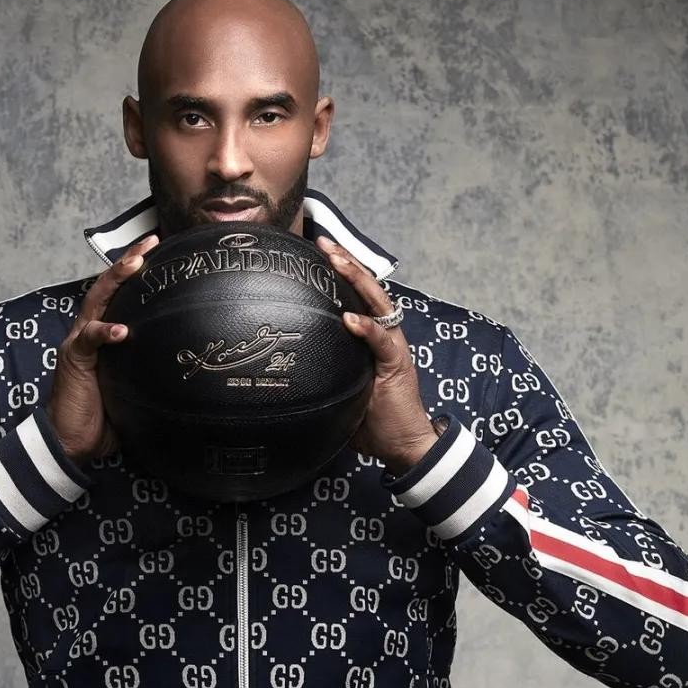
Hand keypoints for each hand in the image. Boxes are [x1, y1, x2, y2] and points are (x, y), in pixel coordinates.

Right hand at [46, 232, 159, 465]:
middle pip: (106, 286)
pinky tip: (121, 330)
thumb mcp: (134, 386)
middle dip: (127, 261)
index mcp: (102, 335)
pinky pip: (88, 340)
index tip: (159, 252)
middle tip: (150, 242)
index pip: (119, 296)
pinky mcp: (74, 360)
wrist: (72, 441)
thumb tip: (192, 370)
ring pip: (96, 301)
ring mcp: (79, 343)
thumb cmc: (104, 416)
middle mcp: (88, 332)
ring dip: (115, 279)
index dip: (134, 273)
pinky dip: (104, 332)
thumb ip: (151, 370)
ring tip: (135, 264)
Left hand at [316, 235, 440, 471]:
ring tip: (338, 261)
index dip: (340, 274)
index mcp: (372, 338)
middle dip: (346, 263)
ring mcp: (393, 347)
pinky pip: (382, 341)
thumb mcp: (340, 390)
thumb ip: (322, 374)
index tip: (316, 254)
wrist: (405, 444)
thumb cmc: (373, 421)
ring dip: (358, 280)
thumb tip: (282, 376)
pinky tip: (350, 318)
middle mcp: (385, 335)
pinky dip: (366, 328)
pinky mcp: (397, 364)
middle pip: (367, 290)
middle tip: (324, 242)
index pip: (357, 297)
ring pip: (378, 304)